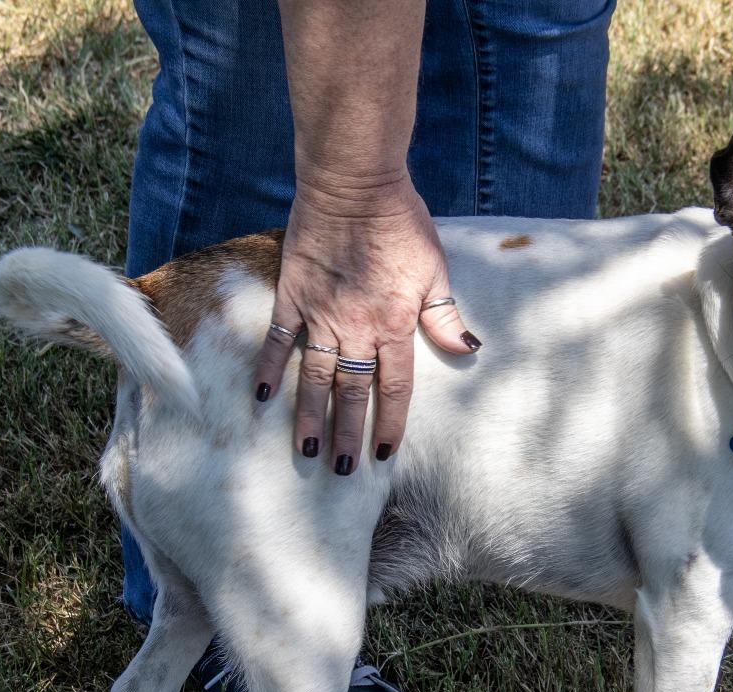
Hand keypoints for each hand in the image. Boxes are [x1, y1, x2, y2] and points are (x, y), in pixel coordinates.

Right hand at [254, 173, 478, 473]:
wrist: (353, 182)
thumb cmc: (401, 222)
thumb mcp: (435, 269)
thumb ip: (445, 315)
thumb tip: (468, 349)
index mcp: (395, 324)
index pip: (394, 387)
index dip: (389, 423)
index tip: (383, 453)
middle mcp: (357, 327)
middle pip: (353, 392)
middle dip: (349, 434)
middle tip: (343, 469)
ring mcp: (320, 314)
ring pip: (316, 376)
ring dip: (311, 416)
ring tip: (307, 450)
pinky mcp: (292, 296)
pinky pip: (279, 340)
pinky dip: (270, 369)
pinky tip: (263, 399)